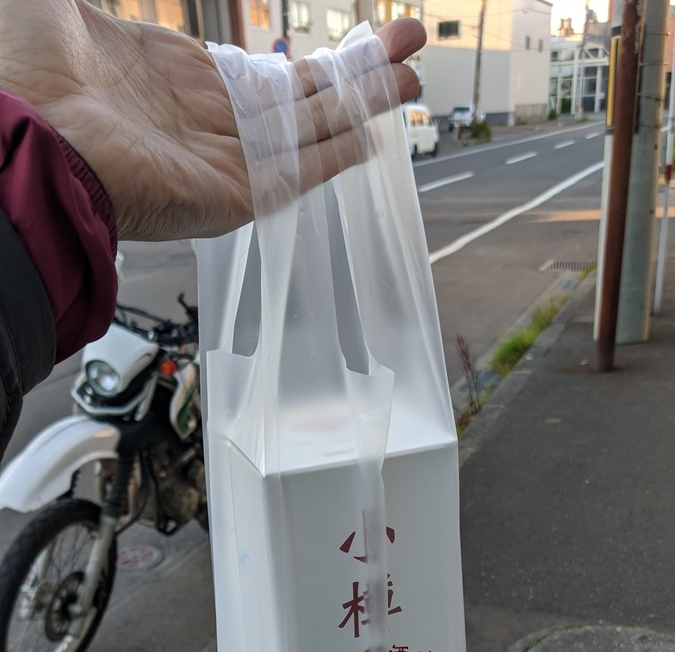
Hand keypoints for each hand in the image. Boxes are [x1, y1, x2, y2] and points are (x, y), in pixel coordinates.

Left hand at [0, 0, 424, 240]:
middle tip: (408, 46)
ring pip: (310, 128)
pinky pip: (296, 172)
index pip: (257, 73)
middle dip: (356, 72)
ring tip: (414, 79)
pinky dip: (335, 155)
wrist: (22, 136)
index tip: (349, 40)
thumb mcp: (57, 3)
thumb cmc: (25, 74)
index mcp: (171, 77)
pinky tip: (374, 138)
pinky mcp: (231, 196)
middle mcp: (204, 120)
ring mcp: (219, 159)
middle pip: (298, 97)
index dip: (307, 57)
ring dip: (363, 103)